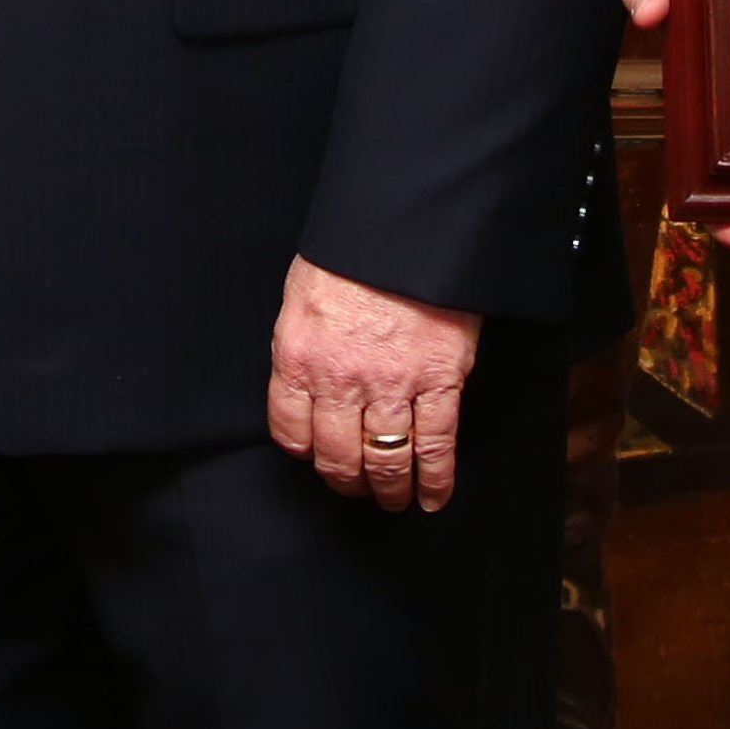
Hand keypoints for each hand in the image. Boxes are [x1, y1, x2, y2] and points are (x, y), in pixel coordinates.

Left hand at [266, 257, 481, 512]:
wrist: (403, 228)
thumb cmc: (350, 254)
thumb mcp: (301, 296)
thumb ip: (302, 346)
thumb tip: (304, 382)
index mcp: (299, 358)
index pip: (291, 431)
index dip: (305, 452)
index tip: (317, 457)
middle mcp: (340, 381)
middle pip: (338, 456)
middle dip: (347, 481)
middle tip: (357, 489)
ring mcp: (391, 385)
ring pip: (385, 459)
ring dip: (390, 488)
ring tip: (395, 500)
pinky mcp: (438, 381)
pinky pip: (434, 445)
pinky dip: (435, 479)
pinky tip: (433, 497)